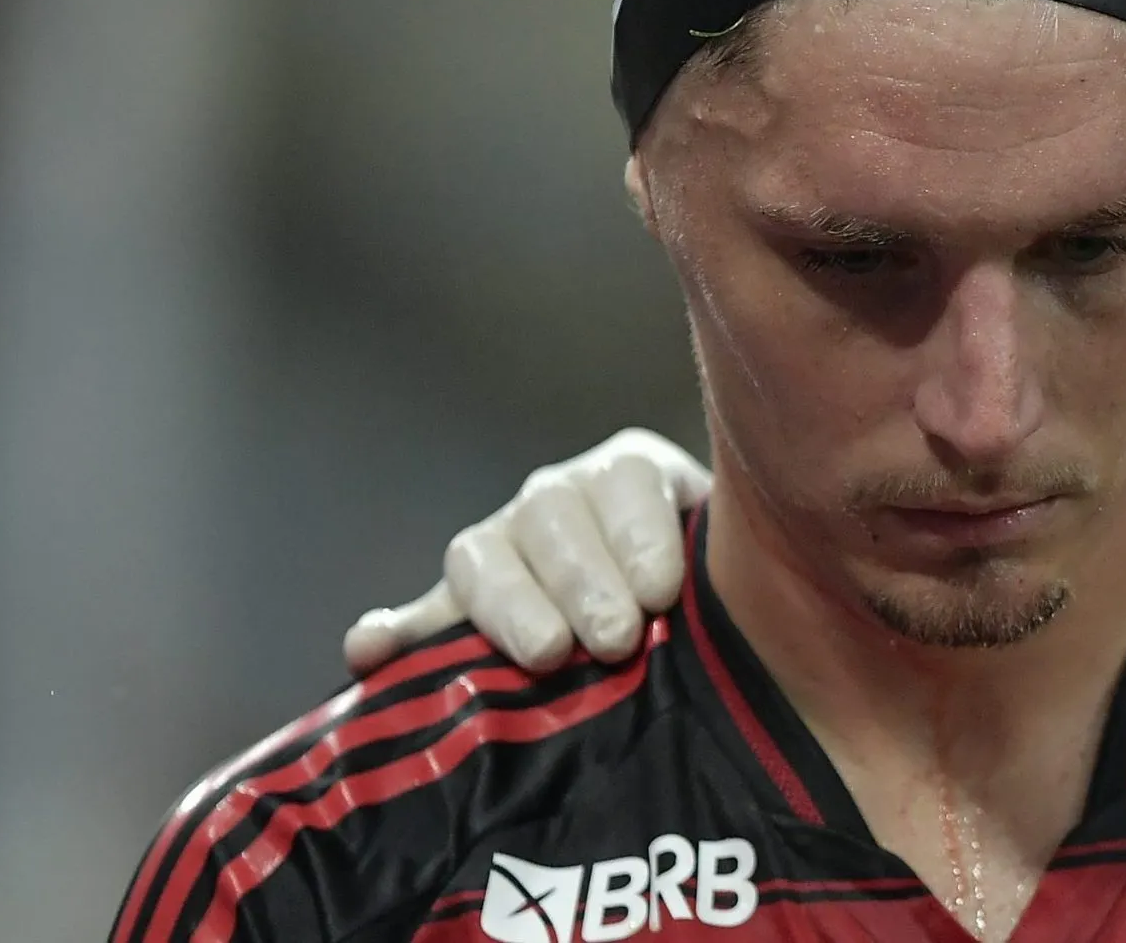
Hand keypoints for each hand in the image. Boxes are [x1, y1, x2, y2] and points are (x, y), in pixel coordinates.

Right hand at [341, 427, 706, 675]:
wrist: (691, 611)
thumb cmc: (721, 585)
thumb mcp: (737, 553)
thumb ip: (735, 557)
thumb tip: (757, 570)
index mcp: (631, 472)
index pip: (625, 481)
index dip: (639, 534)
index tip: (662, 592)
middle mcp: (559, 497)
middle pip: (552, 519)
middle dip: (582, 580)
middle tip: (614, 638)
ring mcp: (501, 547)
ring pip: (484, 557)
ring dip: (510, 606)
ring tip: (544, 652)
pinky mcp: (460, 604)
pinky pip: (421, 612)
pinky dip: (394, 633)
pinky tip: (369, 651)